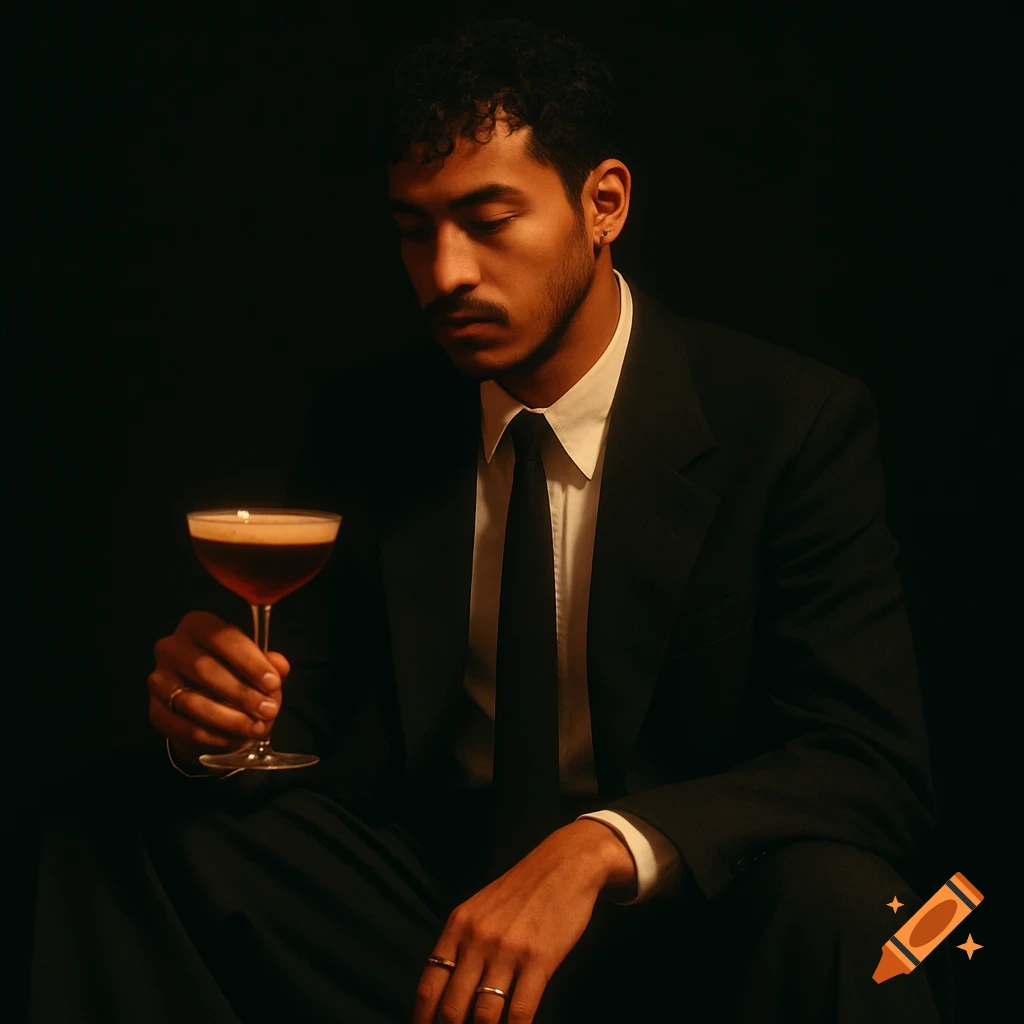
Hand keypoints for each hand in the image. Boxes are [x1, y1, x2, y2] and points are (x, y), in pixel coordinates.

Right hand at [148, 610, 290, 769]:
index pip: (222, 637)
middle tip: (268, 710)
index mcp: (198, 625)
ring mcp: (158, 678)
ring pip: (191, 701)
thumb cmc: (235, 674)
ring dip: (229, 718)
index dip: (249, 660)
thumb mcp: (256, 665)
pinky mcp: (154, 709)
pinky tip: (233, 738)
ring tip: (257, 727)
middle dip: (241, 693)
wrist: (206, 705)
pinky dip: (211, 735)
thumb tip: (279, 666)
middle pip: (204, 668)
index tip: (272, 683)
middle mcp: (171, 647)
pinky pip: (181, 726)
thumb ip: (270, 664)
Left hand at [413, 820, 636, 1023]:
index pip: (429, 985)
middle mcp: (477, 939)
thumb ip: (463, 943)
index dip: (423, 1019)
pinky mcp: (539, 960)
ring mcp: (507, 951)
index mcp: (458, 926)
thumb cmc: (523, 888)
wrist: (565, 864)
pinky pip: (520, 1011)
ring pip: (484, 1015)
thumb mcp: (481, 907)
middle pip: (452, 1007)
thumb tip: (447, 988)